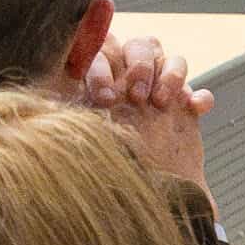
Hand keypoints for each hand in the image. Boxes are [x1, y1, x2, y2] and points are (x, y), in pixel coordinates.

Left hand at [71, 30, 211, 187]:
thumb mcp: (76, 137)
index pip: (103, 49)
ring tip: (161, 103)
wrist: (136, 199)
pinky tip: (195, 109)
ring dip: (169, 74)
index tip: (104, 98)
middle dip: (140, 66)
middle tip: (137, 97)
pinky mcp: (184, 110)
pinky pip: (198, 92)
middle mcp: (130, 80)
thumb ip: (65, 113)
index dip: (104, 66)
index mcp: (102, 80)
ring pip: (171, 58)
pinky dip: (200, 97)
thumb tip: (45, 103)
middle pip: (141, 45)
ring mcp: (160, 92)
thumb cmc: (97, 165)